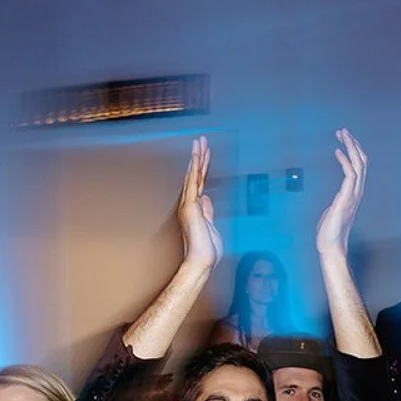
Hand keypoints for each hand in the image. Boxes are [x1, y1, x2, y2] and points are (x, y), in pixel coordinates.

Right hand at [176, 137, 220, 269]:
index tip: (204, 154)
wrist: (201, 260)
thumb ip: (208, 211)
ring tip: (200, 141)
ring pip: (194, 175)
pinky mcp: (191, 205)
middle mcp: (190, 204)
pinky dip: (195, 168)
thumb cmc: (206, 249)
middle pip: (196, 175)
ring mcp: (189, 204)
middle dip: (199, 157)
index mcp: (195, 208)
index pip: (200, 183)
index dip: (202, 168)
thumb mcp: (211, 225)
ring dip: (197, 157)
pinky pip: (193, 182)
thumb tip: (207, 198)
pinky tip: (196, 156)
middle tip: (201, 140)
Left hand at [313, 129, 367, 253]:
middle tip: (344, 131)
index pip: (359, 168)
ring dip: (351, 147)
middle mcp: (357, 192)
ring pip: (358, 165)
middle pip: (362, 162)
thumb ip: (337, 203)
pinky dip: (345, 160)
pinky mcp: (346, 198)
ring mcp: (353, 195)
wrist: (330, 247)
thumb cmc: (329, 233)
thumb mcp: (333, 212)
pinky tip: (337, 151)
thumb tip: (334, 202)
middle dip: (354, 144)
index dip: (354, 152)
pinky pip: (350, 175)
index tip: (344, 140)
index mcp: (354, 194)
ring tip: (342, 134)